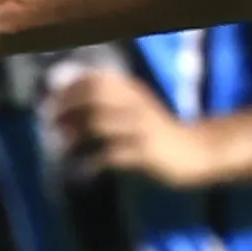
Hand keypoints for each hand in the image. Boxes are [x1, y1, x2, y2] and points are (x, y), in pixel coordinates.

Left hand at [46, 66, 218, 185]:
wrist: (198, 152)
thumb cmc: (161, 132)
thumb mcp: (138, 106)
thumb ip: (111, 99)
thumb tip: (68, 105)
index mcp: (133, 91)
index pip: (94, 80)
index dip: (69, 90)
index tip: (53, 104)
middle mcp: (136, 105)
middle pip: (92, 97)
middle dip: (68, 109)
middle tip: (53, 124)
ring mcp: (141, 129)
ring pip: (98, 123)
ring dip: (74, 135)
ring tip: (64, 147)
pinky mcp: (145, 153)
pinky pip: (110, 155)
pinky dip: (91, 163)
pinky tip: (83, 170)